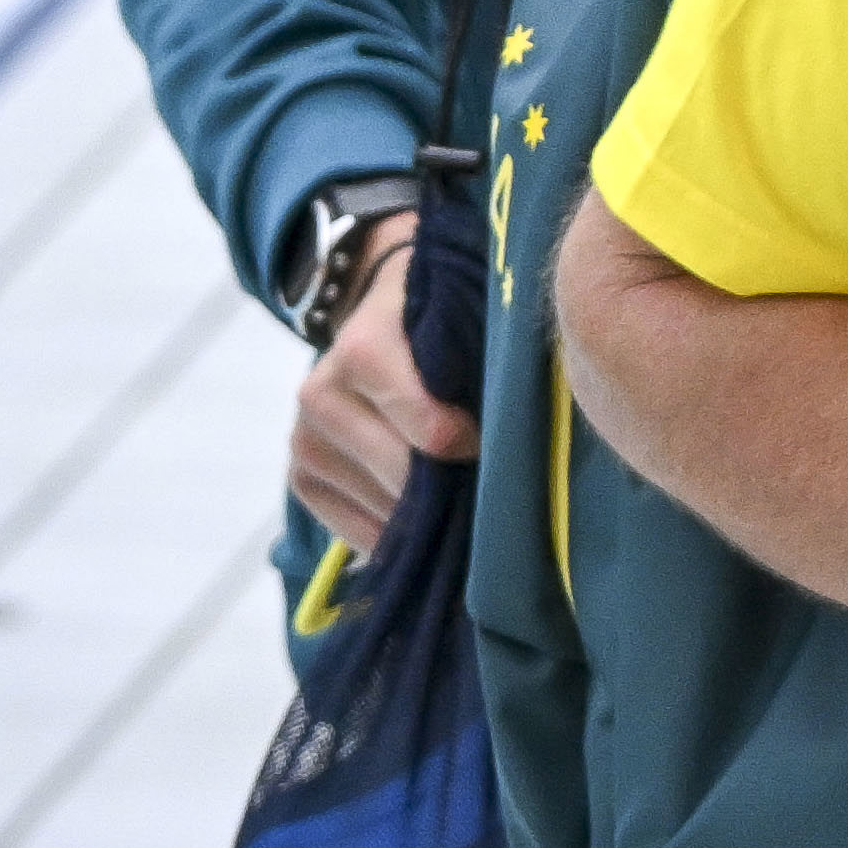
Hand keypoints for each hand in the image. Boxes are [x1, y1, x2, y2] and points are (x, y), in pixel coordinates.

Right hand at [289, 216, 475, 549]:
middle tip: (495, 491)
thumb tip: (546, 409)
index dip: (463, 443)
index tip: (492, 449)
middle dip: (451, 485)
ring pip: (380, 506)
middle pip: (401, 471)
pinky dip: (397, 537)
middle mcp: (321, 393)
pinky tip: (430, 528)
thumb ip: (492, 353)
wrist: (381, 312)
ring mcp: (305, 438)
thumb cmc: (442, 316)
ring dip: (429, 516)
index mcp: (364, 346)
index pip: (420, 419)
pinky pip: (351, 530)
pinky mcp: (301, 476)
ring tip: (467, 505)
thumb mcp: (466, 311)